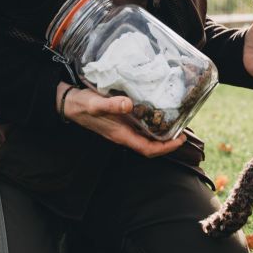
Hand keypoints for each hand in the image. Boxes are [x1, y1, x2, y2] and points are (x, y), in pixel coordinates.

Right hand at [56, 82, 185, 156]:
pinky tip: (158, 114)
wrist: (69, 103)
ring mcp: (122, 129)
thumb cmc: (82, 104)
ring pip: (146, 138)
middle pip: (150, 146)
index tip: (180, 140)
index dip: (166, 148)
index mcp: (120, 135)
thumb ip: (111, 105)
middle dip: (168, 143)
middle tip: (183, 132)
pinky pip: (140, 128)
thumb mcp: (95, 103)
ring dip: (161, 135)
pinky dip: (152, 125)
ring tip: (176, 124)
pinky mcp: (121, 122)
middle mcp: (123, 135)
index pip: (148, 149)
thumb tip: (129, 104)